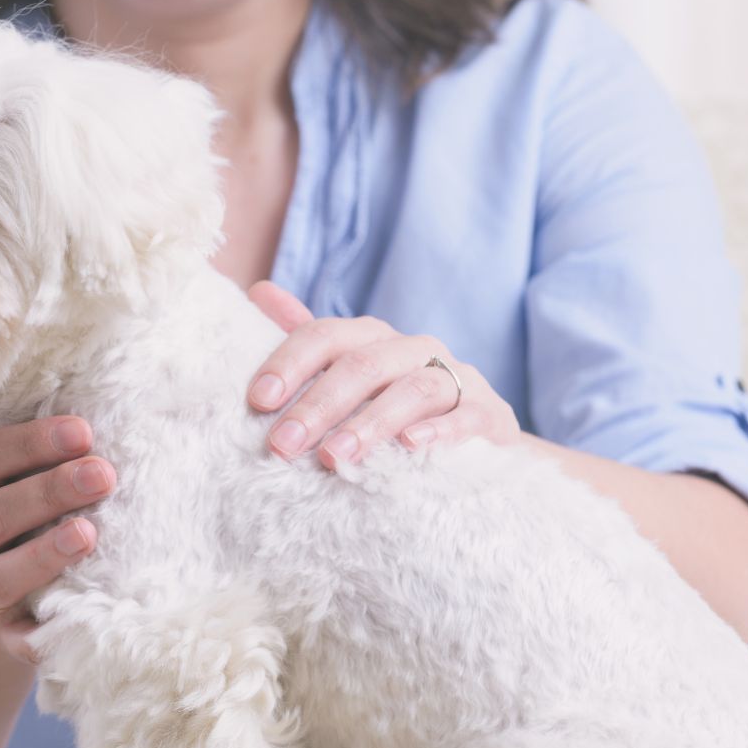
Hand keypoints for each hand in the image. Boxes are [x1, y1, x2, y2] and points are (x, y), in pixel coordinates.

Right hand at [0, 408, 115, 663]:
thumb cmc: (6, 507)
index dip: (26, 445)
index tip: (83, 430)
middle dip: (48, 492)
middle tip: (105, 472)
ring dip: (44, 554)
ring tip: (90, 534)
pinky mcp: (4, 639)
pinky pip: (23, 639)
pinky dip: (50, 630)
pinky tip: (88, 612)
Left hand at [245, 281, 523, 468]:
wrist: (476, 439)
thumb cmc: (395, 404)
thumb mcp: (350, 373)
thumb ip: (307, 339)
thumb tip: (258, 290)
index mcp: (373, 338)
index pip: (325, 336)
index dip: (289, 363)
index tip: (259, 400)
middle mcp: (413, 349)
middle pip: (363, 365)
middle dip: (319, 405)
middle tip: (283, 444)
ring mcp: (456, 378)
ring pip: (413, 389)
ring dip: (371, 422)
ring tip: (335, 456)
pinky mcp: (489, 414)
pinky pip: (467, 416)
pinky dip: (440, 430)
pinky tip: (411, 446)